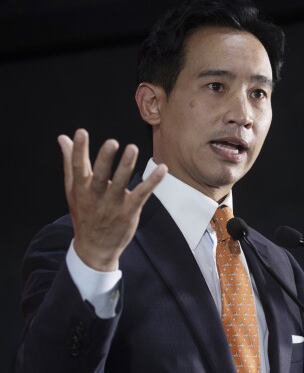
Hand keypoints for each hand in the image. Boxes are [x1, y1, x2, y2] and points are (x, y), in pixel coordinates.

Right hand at [58, 128, 166, 270]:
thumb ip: (71, 162)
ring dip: (126, 166)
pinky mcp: (129, 211)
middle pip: (99, 175)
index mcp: (81, 189)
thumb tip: (63, 138)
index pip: (78, 167)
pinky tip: (162, 168)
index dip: (78, 150)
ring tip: (132, 148)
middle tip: (111, 142)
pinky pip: (142, 194)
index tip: (80, 133)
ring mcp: (113, 204)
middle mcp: (95, 196)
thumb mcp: (74, 190)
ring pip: (120, 183)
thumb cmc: (84, 213)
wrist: (95, 249)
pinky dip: (152, 181)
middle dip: (104, 159)